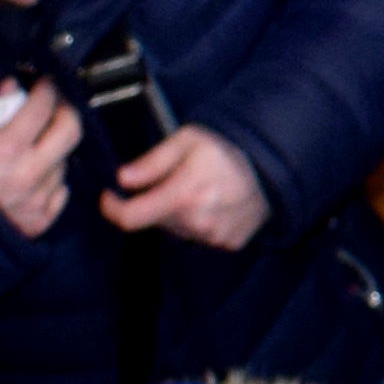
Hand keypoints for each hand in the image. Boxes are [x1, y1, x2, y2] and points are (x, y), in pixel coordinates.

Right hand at [0, 82, 83, 238]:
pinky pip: (58, 193)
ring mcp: (34, 202)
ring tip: (32, 145)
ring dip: (53, 149)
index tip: (43, 84)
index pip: (41, 108)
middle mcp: (26, 177)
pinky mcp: (36, 224)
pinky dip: (51, 180)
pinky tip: (34, 174)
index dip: (45, 89)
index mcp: (4, 151)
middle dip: (64, 112)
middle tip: (53, 106)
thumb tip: (11, 87)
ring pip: (63, 163)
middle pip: (70, 132)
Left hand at [101, 127, 274, 251]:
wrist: (273, 164)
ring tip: (196, 189)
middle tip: (169, 180)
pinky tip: (212, 202)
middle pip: (154, 222)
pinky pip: (199, 236)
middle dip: (152, 203)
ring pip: (177, 230)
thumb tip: (122, 179)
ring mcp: (215, 236)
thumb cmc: (227, 148)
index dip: (112, 209)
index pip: (131, 217)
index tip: (110, 196)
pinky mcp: (228, 243)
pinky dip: (198, 222)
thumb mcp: (185, 141)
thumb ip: (151, 162)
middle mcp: (199, 221)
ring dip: (176, 214)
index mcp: (184, 194)